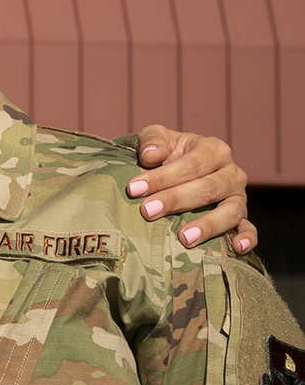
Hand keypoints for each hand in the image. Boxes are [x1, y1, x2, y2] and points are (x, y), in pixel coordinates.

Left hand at [130, 126, 255, 253]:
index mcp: (214, 149)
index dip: (162, 177)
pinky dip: (247, 238)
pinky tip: (237, 248)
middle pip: (207, 189)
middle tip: (147, 211)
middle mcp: (232, 173)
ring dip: (208, 225)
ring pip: (231, 211)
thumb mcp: (156, 136)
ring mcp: (239, 196)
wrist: (177, 165)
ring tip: (184, 237)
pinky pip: (250, 228)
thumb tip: (150, 156)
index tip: (134, 189)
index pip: (190, 165)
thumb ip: (153, 140)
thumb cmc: (166, 152)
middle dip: (175, 200)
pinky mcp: (242, 217)